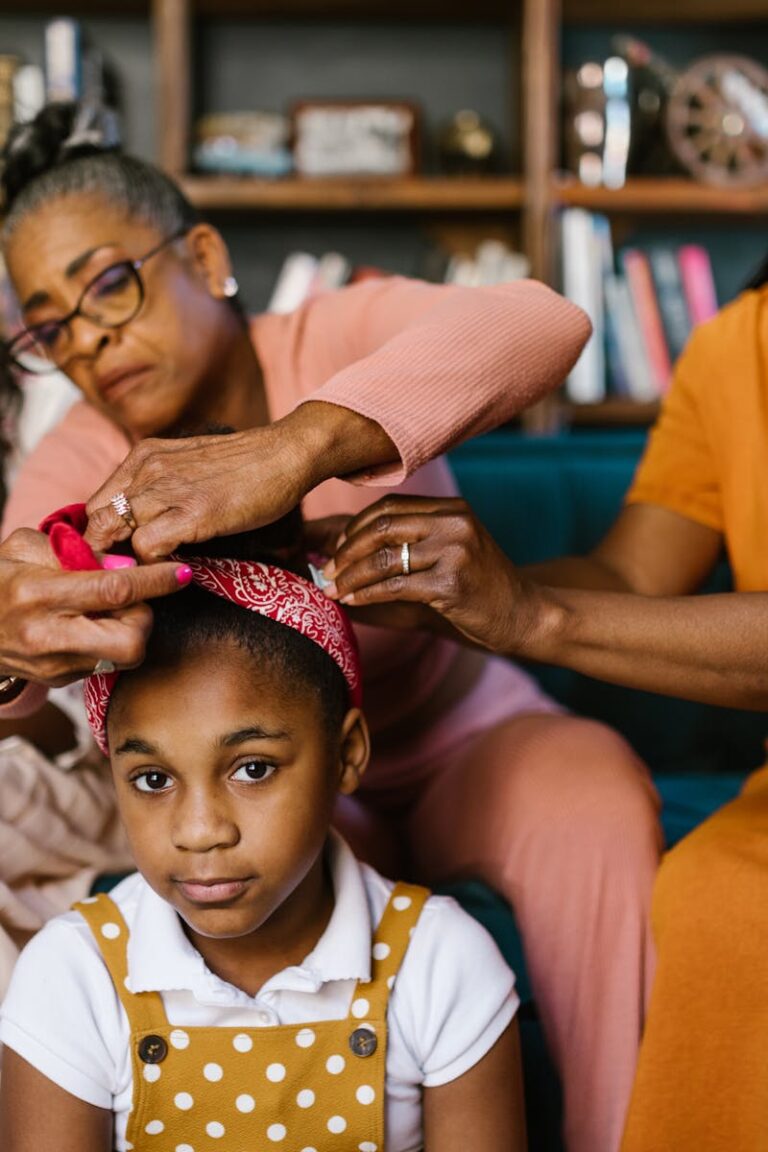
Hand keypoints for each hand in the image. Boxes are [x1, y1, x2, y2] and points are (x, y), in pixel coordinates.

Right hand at [0, 529, 190, 684]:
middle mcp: (48, 636)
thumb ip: (72, 550)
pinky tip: (93, 625)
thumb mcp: (23, 549)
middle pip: (131, 642)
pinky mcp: (60, 681)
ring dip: (130, 630)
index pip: (114, 590)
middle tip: (132, 598)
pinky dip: (111, 642)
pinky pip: (106, 662)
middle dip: (145, 618)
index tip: (181, 571)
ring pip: (124, 657)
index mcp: (38, 594)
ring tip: (108, 610)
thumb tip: (123, 562)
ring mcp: (55, 665)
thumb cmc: (0, 580)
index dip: (155, 580)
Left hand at [85, 426, 306, 561]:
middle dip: (103, 553)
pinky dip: (153, 565)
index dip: (100, 538)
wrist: (286, 454)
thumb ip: (159, 488)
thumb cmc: (245, 468)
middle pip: (96, 520)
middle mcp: (149, 468)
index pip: (95, 504)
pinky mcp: (194, 512)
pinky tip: (175, 567)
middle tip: (126, 574)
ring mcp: (169, 488)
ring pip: (114, 532)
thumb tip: (137, 527)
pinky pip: (148, 546)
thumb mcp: (188, 467)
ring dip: (127, 562)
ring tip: (150, 574)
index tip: (116, 560)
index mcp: (144, 457)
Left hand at [317, 496, 539, 654]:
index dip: (355, 528)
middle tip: (326, 572)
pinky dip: (368, 593)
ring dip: (351, 575)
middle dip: (346, 552)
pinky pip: (396, 586)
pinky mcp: (452, 583)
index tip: (335, 550)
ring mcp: (455, 551)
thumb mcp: (450, 550)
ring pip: (385, 557)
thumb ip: (410, 542)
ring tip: (332, 589)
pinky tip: (353, 600)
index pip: (389, 508)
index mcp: (451, 509)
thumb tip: (344, 548)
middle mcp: (454, 522)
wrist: (523, 614)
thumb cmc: (479, 587)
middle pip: (382, 527)